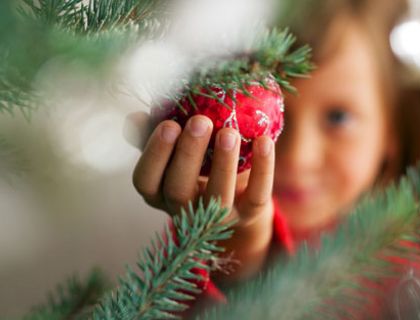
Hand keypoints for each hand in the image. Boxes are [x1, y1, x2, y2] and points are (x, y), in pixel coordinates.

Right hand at [127, 112, 274, 281]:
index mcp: (159, 193)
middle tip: (200, 121)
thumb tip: (135, 117)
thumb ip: (154, 132)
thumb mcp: (175, 149)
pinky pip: (256, 195)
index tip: (169, 123)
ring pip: (217, 197)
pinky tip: (264, 140)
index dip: (154, 154)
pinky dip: (262, 169)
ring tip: (229, 132)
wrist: (238, 194)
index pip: (145, 180)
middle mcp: (184, 210)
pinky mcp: (248, 215)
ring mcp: (217, 218)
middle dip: (188, 154)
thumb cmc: (198, 162)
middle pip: (178, 189)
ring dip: (223, 163)